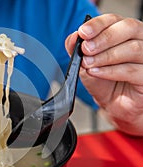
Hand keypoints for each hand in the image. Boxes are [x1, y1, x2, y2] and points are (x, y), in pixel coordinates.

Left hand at [65, 14, 142, 135]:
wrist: (112, 103)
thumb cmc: (103, 80)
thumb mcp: (84, 63)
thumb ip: (76, 49)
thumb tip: (73, 37)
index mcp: (123, 32)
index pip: (114, 20)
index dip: (97, 24)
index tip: (83, 32)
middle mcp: (138, 40)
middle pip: (128, 28)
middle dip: (103, 38)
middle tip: (86, 49)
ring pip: (132, 48)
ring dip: (105, 56)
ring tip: (89, 64)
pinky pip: (131, 70)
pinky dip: (110, 71)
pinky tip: (96, 72)